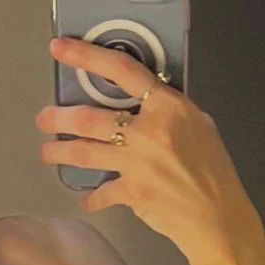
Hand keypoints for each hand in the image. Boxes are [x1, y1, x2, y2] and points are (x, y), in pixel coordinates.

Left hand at [36, 36, 252, 251]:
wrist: (219, 217)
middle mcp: (150, 131)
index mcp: (168, 107)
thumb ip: (169, 111)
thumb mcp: (199, 126)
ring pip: (84, 152)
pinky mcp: (132, 192)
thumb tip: (146, 103)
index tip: (62, 48)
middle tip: (45, 118)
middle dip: (59, 117)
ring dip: (59, 152)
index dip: (87, 56)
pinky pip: (102, 192)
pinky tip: (88, 199)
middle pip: (89, 117)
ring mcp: (138, 163)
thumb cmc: (213, 172)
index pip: (122, 70)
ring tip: (47, 152)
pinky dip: (93, 197)